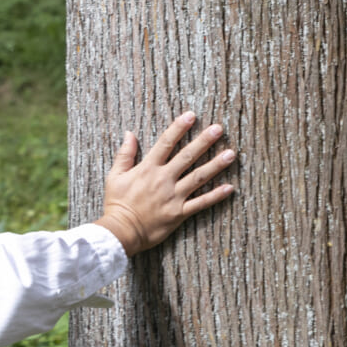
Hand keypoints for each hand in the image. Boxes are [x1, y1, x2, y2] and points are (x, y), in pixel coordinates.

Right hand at [94, 112, 235, 254]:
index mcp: (148, 168)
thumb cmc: (116, 203)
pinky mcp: (179, 213)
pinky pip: (201, 203)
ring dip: (216, 165)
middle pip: (187, 156)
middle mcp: (163, 179)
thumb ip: (124, 154)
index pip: (166, 143)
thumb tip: (129, 134)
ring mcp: (173, 196)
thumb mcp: (115, 176)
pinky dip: (216, 196)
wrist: (121, 231)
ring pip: (199, 177)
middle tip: (218, 129)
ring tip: (231, 154)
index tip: (191, 116)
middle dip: (204, 141)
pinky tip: (230, 188)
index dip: (179, 128)